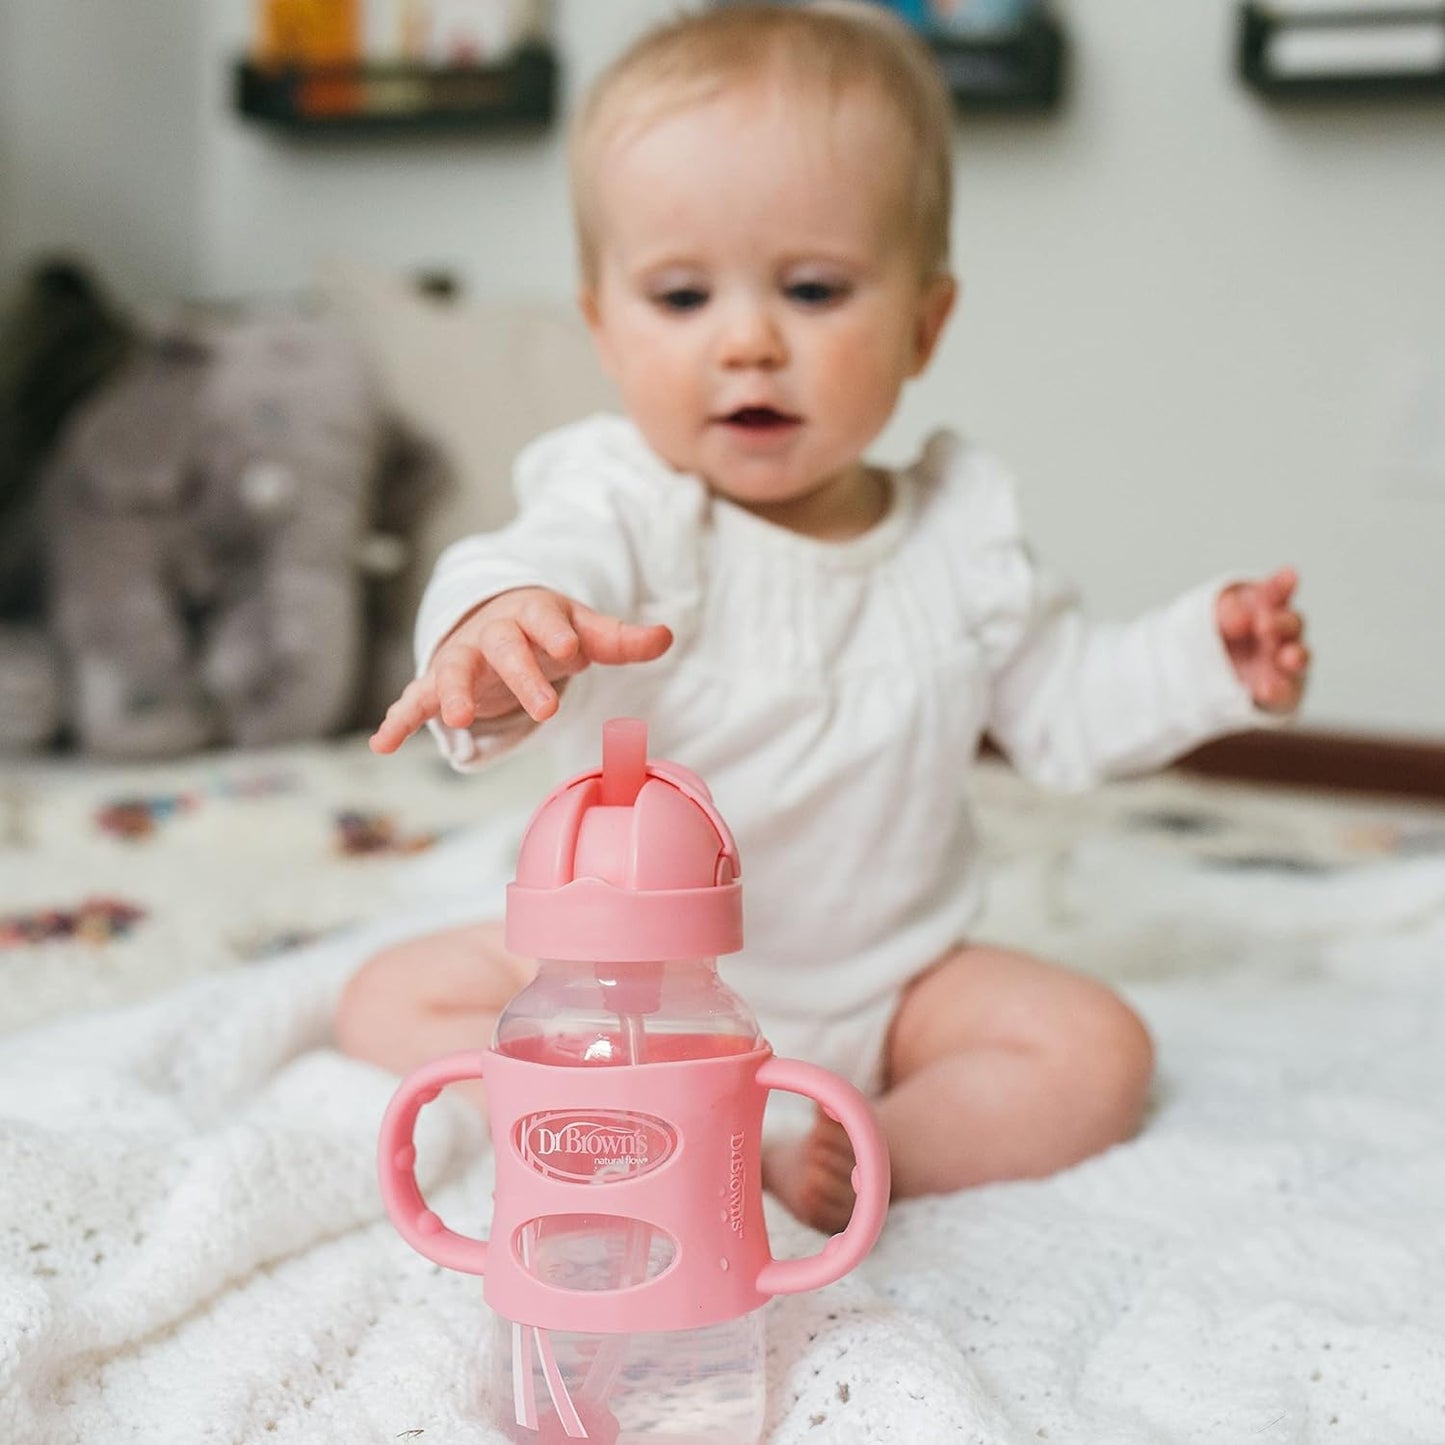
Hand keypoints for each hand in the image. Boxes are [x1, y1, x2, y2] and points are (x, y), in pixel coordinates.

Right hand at [369, 587, 672, 753]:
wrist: (498, 620)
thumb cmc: (549, 631)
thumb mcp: (585, 632)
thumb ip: (621, 639)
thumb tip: (666, 635)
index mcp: (531, 615)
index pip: (543, 619)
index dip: (556, 633)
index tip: (572, 651)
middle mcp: (492, 633)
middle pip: (502, 648)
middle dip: (520, 675)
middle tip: (544, 709)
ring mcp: (462, 658)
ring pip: (452, 671)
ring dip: (452, 694)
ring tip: (455, 721)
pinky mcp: (438, 684)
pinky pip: (414, 700)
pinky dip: (397, 720)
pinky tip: (382, 744)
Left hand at [1216, 566, 1309, 713]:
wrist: (1209, 677)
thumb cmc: (1221, 637)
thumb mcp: (1215, 618)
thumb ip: (1227, 611)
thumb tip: (1241, 620)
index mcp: (1264, 608)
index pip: (1275, 593)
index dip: (1281, 585)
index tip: (1289, 575)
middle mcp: (1280, 634)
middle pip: (1291, 624)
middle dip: (1281, 622)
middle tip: (1263, 624)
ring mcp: (1284, 664)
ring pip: (1298, 658)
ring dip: (1295, 657)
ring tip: (1287, 658)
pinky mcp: (1282, 692)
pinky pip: (1285, 692)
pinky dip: (1279, 690)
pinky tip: (1267, 689)